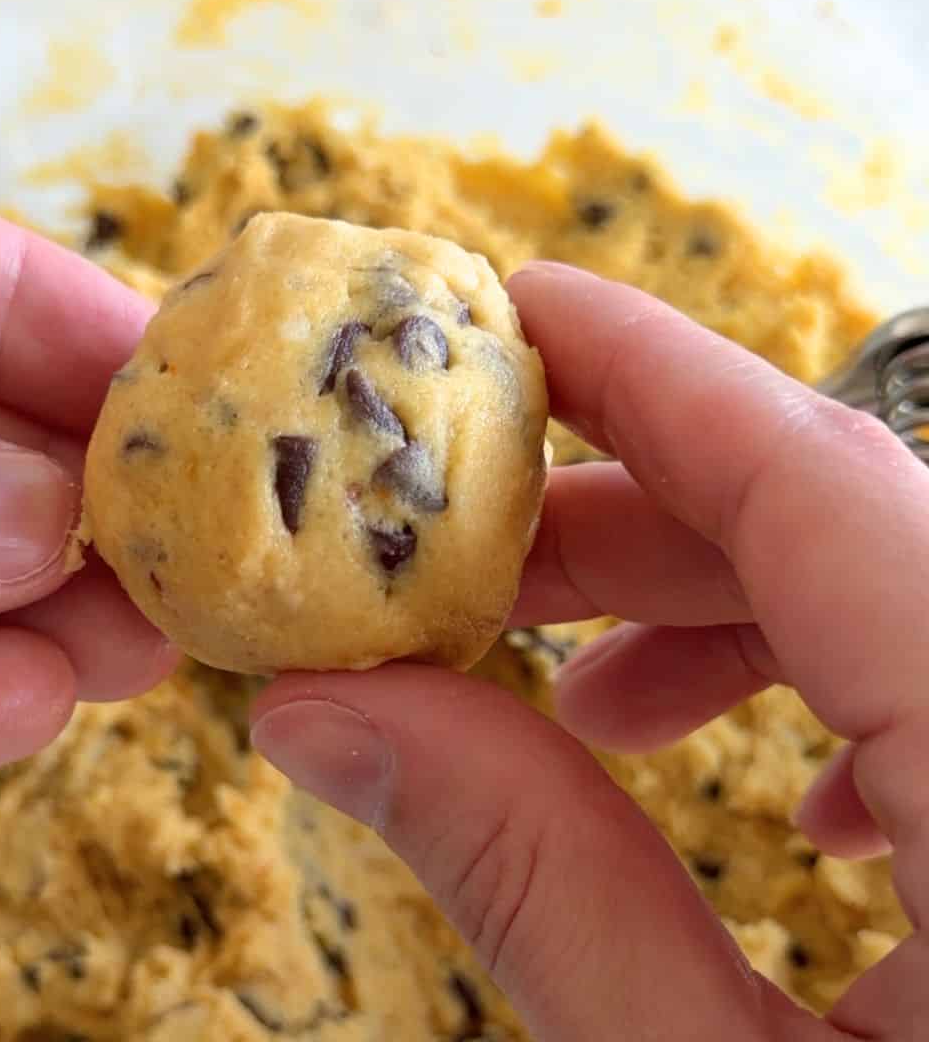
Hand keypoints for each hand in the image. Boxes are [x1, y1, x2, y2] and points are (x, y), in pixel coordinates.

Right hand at [251, 262, 928, 1040]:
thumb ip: (525, 874)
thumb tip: (316, 711)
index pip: (818, 474)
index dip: (647, 368)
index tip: (509, 312)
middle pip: (845, 520)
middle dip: (631, 519)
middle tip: (466, 563)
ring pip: (901, 588)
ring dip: (730, 606)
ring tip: (592, 692)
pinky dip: (847, 690)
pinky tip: (786, 789)